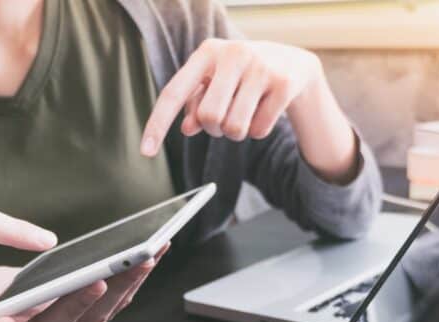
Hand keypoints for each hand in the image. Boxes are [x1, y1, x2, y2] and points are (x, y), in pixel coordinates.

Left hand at [141, 39, 322, 150]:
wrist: (292, 63)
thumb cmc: (241, 77)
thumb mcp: (214, 85)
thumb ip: (195, 106)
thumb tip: (187, 128)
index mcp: (207, 52)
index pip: (174, 92)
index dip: (158, 124)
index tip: (146, 151)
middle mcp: (233, 54)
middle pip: (209, 118)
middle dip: (214, 130)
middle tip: (224, 119)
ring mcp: (261, 67)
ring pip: (234, 128)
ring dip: (236, 133)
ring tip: (244, 114)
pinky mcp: (283, 84)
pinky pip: (259, 131)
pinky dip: (258, 131)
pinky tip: (265, 111)